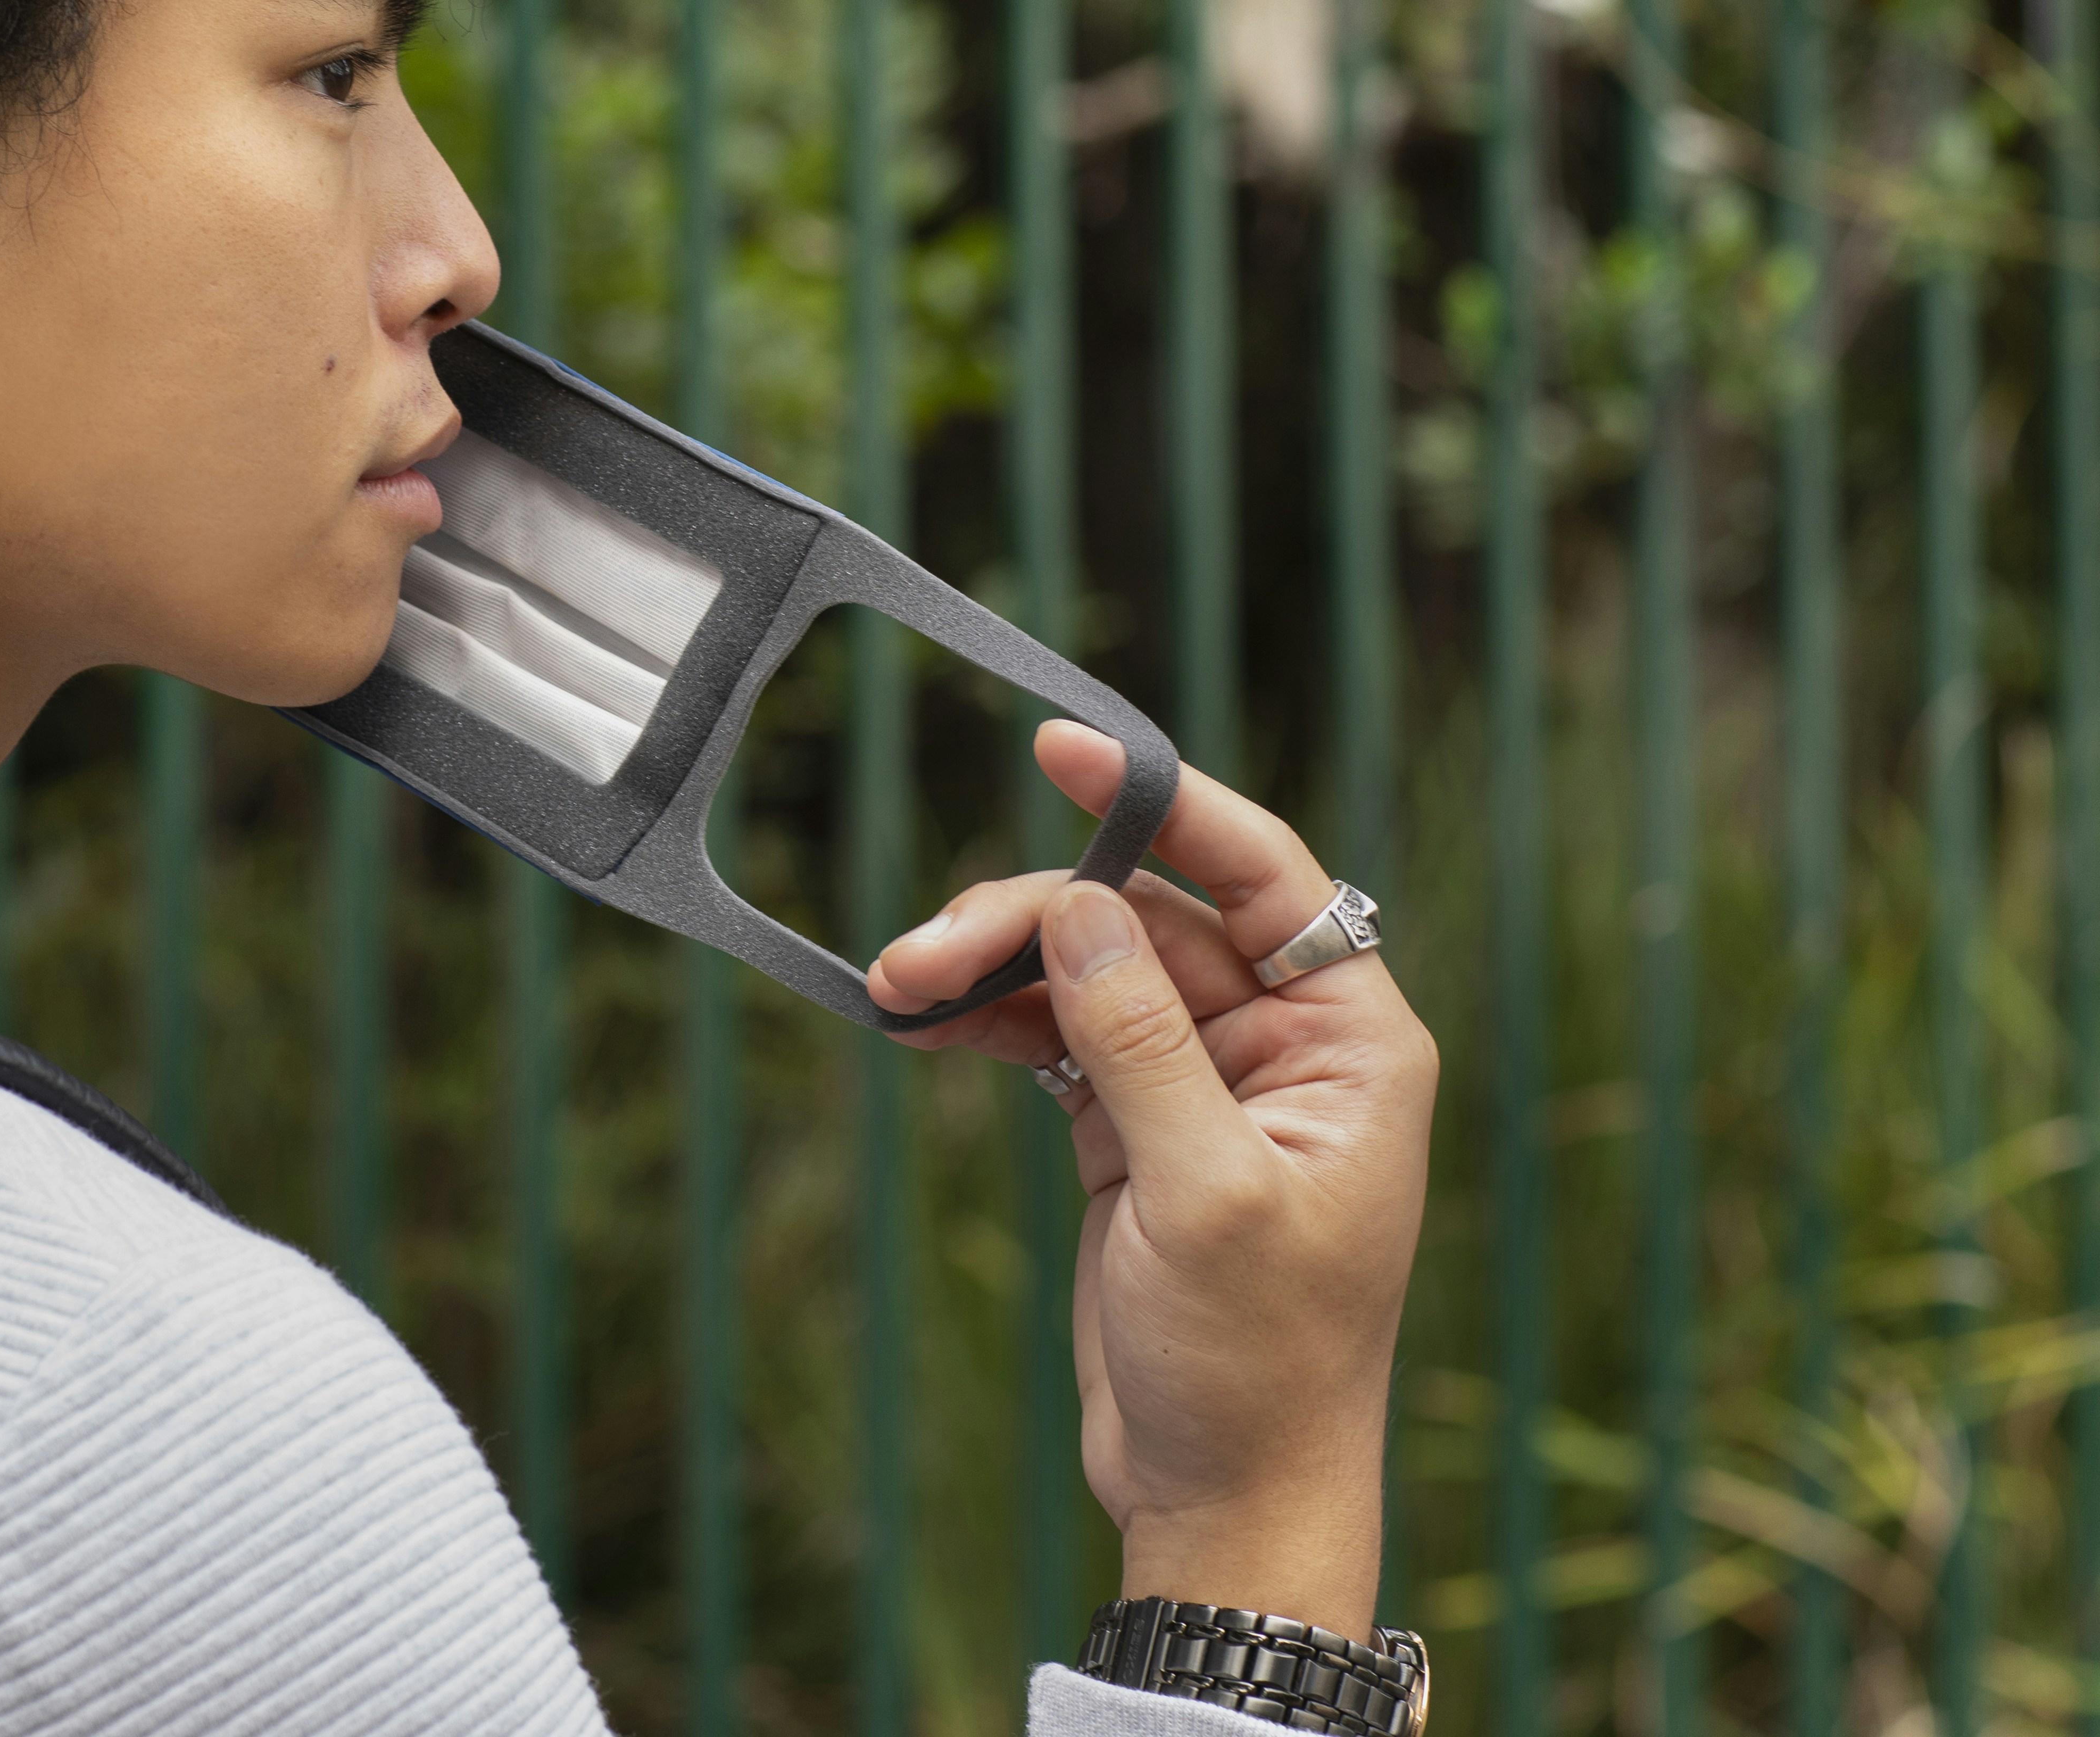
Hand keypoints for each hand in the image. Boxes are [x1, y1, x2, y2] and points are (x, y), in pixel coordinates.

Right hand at [863, 721, 1437, 1639]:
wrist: (1223, 1491)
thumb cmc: (1256, 1363)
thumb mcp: (1206, 1196)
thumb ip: (1141, 1044)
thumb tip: (1081, 910)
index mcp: (1347, 1044)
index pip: (1262, 876)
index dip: (1164, 804)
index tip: (1065, 751)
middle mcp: (1281, 1045)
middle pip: (1141, 921)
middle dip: (1027, 921)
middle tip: (920, 957)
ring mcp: (1198, 1082)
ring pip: (1082, 970)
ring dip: (988, 970)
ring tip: (895, 993)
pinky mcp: (1130, 1126)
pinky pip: (1050, 1033)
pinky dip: (984, 1021)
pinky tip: (916, 1025)